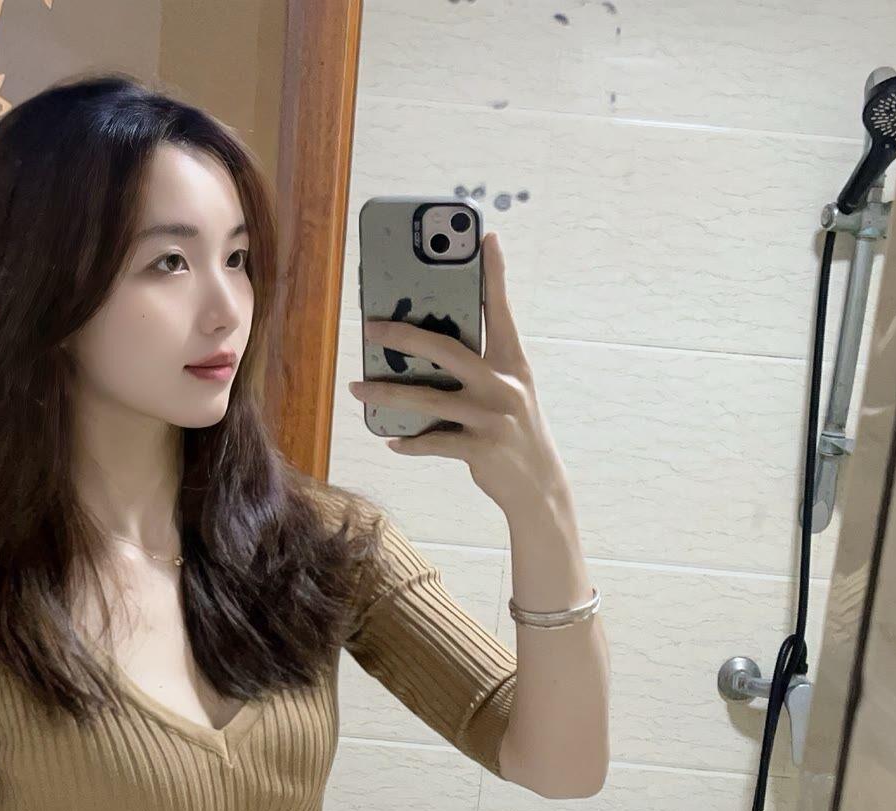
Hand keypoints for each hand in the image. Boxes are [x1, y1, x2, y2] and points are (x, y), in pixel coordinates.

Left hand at [348, 229, 567, 516]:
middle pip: (446, 349)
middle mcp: (504, 385)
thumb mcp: (509, 394)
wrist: (539, 488)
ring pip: (427, 398)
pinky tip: (393, 441)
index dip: (494, 274)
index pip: (501, 311)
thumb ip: (479, 371)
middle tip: (371, 327)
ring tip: (356, 389)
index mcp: (513, 364)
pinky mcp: (480, 449)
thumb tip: (426, 353)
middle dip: (404, 335)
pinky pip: (433, 441)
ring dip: (386, 394)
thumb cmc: (515, 433)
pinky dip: (409, 443)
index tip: (485, 237)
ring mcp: (492, 417)